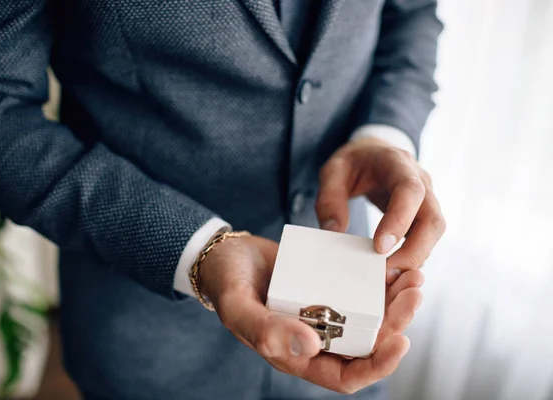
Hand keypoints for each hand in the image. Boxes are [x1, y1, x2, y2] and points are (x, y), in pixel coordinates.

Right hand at [199, 234, 423, 393]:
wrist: (224, 256)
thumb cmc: (226, 285)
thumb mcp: (238, 308)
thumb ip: (266, 331)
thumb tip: (310, 347)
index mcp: (297, 355)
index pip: (347, 375)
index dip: (378, 365)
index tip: (401, 340)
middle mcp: (317, 337)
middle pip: (367, 343)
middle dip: (397, 322)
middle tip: (414, 292)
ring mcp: (324, 311)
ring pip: (370, 316)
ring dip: (395, 301)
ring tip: (413, 276)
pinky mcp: (326, 286)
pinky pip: (359, 290)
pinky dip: (378, 281)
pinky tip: (391, 266)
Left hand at [315, 137, 445, 282]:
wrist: (374, 154)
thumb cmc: (354, 163)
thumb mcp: (333, 171)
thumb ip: (329, 199)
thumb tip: (333, 232)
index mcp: (398, 163)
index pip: (409, 191)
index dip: (399, 220)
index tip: (380, 247)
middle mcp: (421, 181)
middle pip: (433, 220)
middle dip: (413, 251)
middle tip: (386, 274)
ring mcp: (427, 199)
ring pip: (434, 234)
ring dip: (415, 258)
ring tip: (388, 278)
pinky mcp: (424, 216)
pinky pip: (426, 239)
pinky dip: (412, 257)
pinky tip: (392, 271)